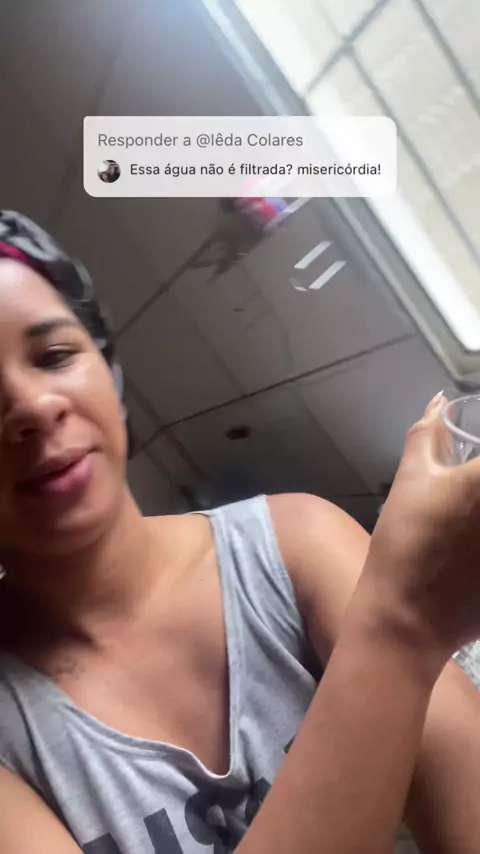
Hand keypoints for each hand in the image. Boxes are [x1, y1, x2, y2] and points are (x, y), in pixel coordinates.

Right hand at [364, 393, 479, 660]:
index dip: (477, 469)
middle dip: (478, 486)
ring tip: (468, 523)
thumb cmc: (405, 543)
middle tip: (467, 495)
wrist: (408, 620)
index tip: (468, 470)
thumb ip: (427, 434)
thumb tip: (438, 401)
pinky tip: (473, 547)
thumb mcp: (412, 480)